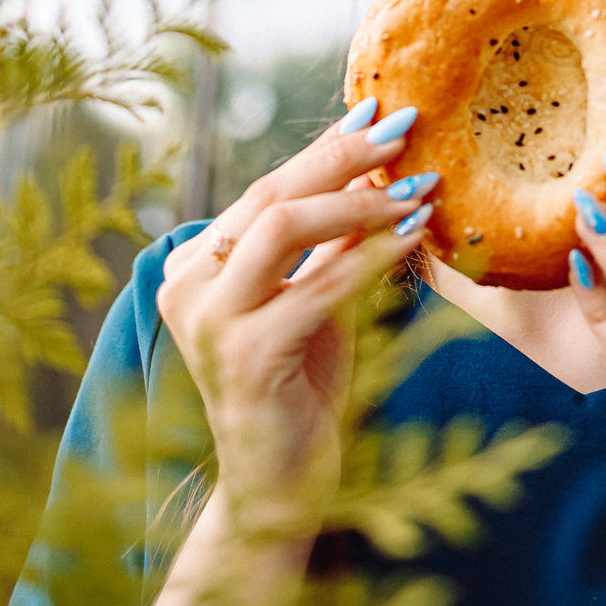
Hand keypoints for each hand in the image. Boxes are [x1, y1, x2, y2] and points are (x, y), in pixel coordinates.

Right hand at [156, 101, 433, 535]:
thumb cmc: (298, 388)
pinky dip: (371, 253)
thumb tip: (377, 163)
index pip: (265, 188)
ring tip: (418, 185)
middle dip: (343, 157)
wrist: (276, 493)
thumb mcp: (312, 296)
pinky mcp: (246, 356)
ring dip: (360, 200)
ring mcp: (210, 321)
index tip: (377, 112)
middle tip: (402, 129)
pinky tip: (413, 235)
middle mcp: (187, 285)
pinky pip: (318, 285)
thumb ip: (329, 239)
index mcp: (193, 265)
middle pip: (271, 194)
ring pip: (285, 225)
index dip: (324, 148)